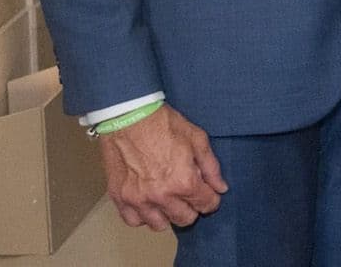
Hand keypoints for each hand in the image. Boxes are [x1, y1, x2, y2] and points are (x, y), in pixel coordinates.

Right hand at [98, 105, 227, 230]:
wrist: (128, 116)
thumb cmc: (162, 124)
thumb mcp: (197, 139)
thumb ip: (211, 167)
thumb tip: (221, 187)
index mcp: (183, 181)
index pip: (206, 204)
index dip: (211, 199)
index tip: (208, 194)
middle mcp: (161, 195)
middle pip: (184, 219)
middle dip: (192, 208)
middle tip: (189, 195)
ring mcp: (138, 199)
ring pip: (159, 225)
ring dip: (167, 215)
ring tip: (168, 200)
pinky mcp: (120, 197)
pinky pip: (134, 221)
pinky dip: (142, 216)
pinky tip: (149, 204)